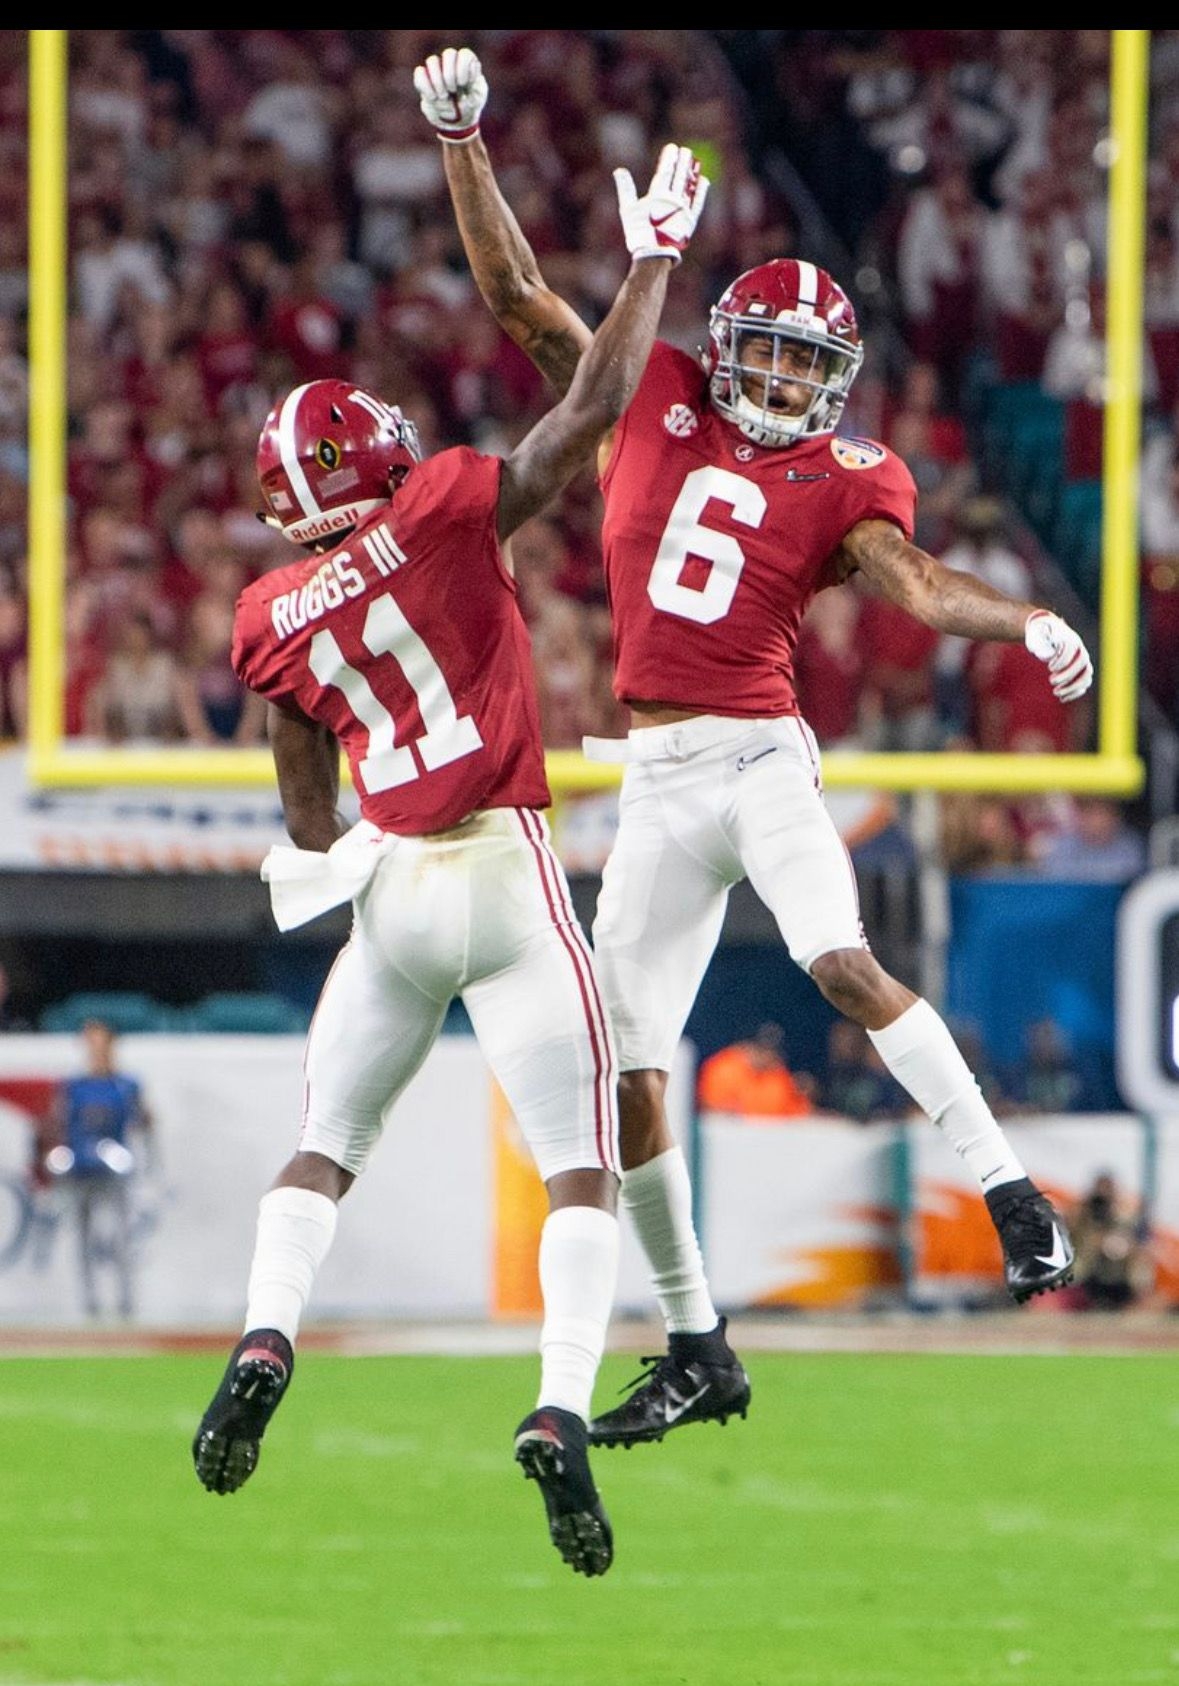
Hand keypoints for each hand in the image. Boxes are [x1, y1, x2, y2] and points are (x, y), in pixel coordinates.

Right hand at [413, 46, 487, 141]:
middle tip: (453, 91)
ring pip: (432, 61)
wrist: (456, 122)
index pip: (465, 54)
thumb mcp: (477, 100)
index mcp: (468, 65)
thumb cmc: (469, 107)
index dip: (463, 69)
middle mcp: (452, 63)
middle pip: (449, 54)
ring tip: (443, 97)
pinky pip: (419, 73)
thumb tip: (465, 75)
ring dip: (437, 81)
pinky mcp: (425, 80)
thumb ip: (476, 87)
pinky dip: (425, 86)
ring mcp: (437, 70)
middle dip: (450, 75)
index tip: (463, 84)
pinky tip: (433, 98)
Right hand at [614, 143, 708, 263]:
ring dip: (692, 172)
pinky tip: (703, 180)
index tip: (672, 147)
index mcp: (657, 196)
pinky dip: (701, 191)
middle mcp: (673, 200)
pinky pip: (698, 202)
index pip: (665, 171)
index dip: (669, 158)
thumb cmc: (637, 233)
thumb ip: (625, 189)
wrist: (653, 255)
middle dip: (682, 162)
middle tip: (685, 150)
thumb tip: (619, 170)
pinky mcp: (691, 221)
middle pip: (679, 176)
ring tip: (694, 161)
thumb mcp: (627, 210)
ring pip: (689, 186)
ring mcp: (683, 210)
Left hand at [1024, 609, 1093, 701]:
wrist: (1047, 633)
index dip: (1062, 660)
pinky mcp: (1080, 671)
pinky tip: (1062, 698)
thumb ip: (1039, 643)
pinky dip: (1075, 692)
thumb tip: (1048, 656)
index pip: (1072, 648)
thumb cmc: (1039, 634)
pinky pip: (1085, 683)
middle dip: (1068, 674)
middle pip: (1082, 662)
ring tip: (1056, 692)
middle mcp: (1079, 649)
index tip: (1049, 668)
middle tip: (1051, 680)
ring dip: (1073, 686)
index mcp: (1069, 637)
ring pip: (1086, 675)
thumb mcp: (1035, 635)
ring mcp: (1082, 661)